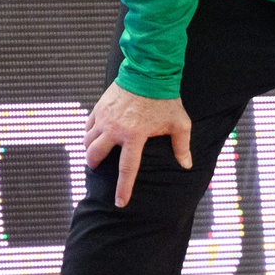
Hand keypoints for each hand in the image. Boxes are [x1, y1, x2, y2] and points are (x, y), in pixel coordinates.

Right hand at [84, 82, 192, 207]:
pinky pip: (88, 126)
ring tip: (94, 154)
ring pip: (88, 141)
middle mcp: (116, 129)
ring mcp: (105, 117)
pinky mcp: (99, 107)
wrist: (149, 72)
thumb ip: (182, 146)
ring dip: (89, 150)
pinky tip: (93, 136)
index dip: (123, 188)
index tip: (120, 202)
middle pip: (96, 155)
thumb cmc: (165, 99)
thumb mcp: (179, 124)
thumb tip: (187, 166)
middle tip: (96, 169)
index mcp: (135, 136)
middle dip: (93, 165)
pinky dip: (88, 134)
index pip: (127, 169)